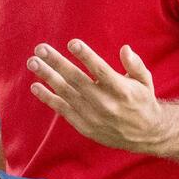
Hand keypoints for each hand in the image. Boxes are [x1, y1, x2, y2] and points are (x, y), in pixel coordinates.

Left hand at [26, 39, 163, 153]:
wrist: (145, 135)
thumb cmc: (142, 101)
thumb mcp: (145, 81)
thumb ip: (135, 64)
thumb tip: (125, 49)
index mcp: (122, 90)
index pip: (101, 70)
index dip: (86, 56)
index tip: (72, 43)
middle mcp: (106, 104)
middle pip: (77, 79)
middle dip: (57, 62)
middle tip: (40, 48)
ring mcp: (93, 116)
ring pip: (65, 93)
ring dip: (47, 76)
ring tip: (32, 62)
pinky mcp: (84, 126)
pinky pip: (62, 110)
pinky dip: (48, 98)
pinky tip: (35, 86)